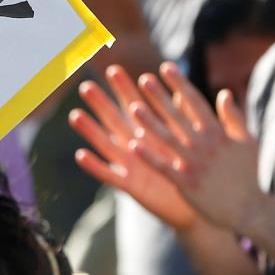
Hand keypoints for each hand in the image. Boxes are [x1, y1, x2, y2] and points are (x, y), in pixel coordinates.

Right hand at [69, 65, 197, 230]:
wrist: (199, 206)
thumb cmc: (195, 172)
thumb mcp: (191, 141)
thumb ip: (184, 117)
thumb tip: (182, 91)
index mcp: (150, 134)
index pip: (134, 105)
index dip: (124, 88)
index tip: (114, 68)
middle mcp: (136, 148)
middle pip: (115, 120)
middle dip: (101, 103)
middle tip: (86, 86)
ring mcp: (131, 166)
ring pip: (106, 145)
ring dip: (91, 131)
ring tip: (75, 115)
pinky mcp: (130, 186)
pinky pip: (109, 175)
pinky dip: (95, 166)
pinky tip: (81, 154)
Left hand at [125, 62, 263, 232]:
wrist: (253, 211)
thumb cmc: (251, 176)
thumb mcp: (248, 142)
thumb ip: (234, 118)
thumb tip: (224, 92)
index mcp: (219, 134)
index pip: (195, 103)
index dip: (179, 84)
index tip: (165, 67)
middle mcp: (205, 145)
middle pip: (178, 116)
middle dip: (160, 97)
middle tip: (144, 79)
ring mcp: (195, 164)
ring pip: (168, 139)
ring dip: (150, 123)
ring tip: (133, 107)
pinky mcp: (187, 184)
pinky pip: (164, 167)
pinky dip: (149, 156)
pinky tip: (133, 145)